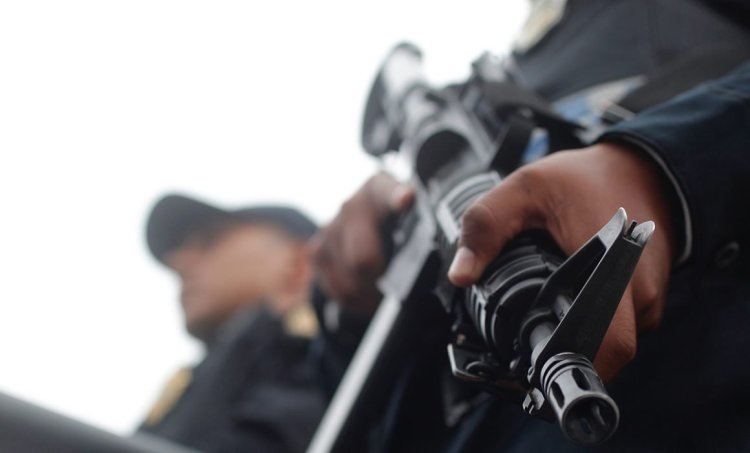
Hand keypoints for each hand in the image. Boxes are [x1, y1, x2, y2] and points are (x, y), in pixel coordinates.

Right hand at [311, 172, 413, 315]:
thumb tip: (448, 264)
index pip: (388, 192)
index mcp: (381, 189)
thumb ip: (424, 233)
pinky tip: (368, 290)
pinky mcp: (318, 251)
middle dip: (381, 278)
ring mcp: (330, 228)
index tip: (406, 199)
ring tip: (384, 285)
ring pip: (351, 281)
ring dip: (371, 292)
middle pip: (363, 258)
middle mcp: (352, 205)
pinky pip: (339, 291)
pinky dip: (357, 300)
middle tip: (397, 282)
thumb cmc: (400, 226)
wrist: (368, 228)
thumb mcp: (416, 222)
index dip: (398, 197)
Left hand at [448, 143, 675, 380]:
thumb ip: (487, 226)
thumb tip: (461, 275)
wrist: (641, 169)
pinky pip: (614, 329)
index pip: (608, 343)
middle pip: (604, 353)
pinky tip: (560, 310)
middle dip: (560, 358)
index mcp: (613, 268)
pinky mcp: (644, 300)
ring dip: (573, 344)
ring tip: (535, 327)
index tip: (531, 371)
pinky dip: (586, 328)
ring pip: (609, 345)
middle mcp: (639, 292)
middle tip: (519, 352)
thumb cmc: (586, 178)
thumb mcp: (526, 189)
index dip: (570, 365)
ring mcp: (647, 299)